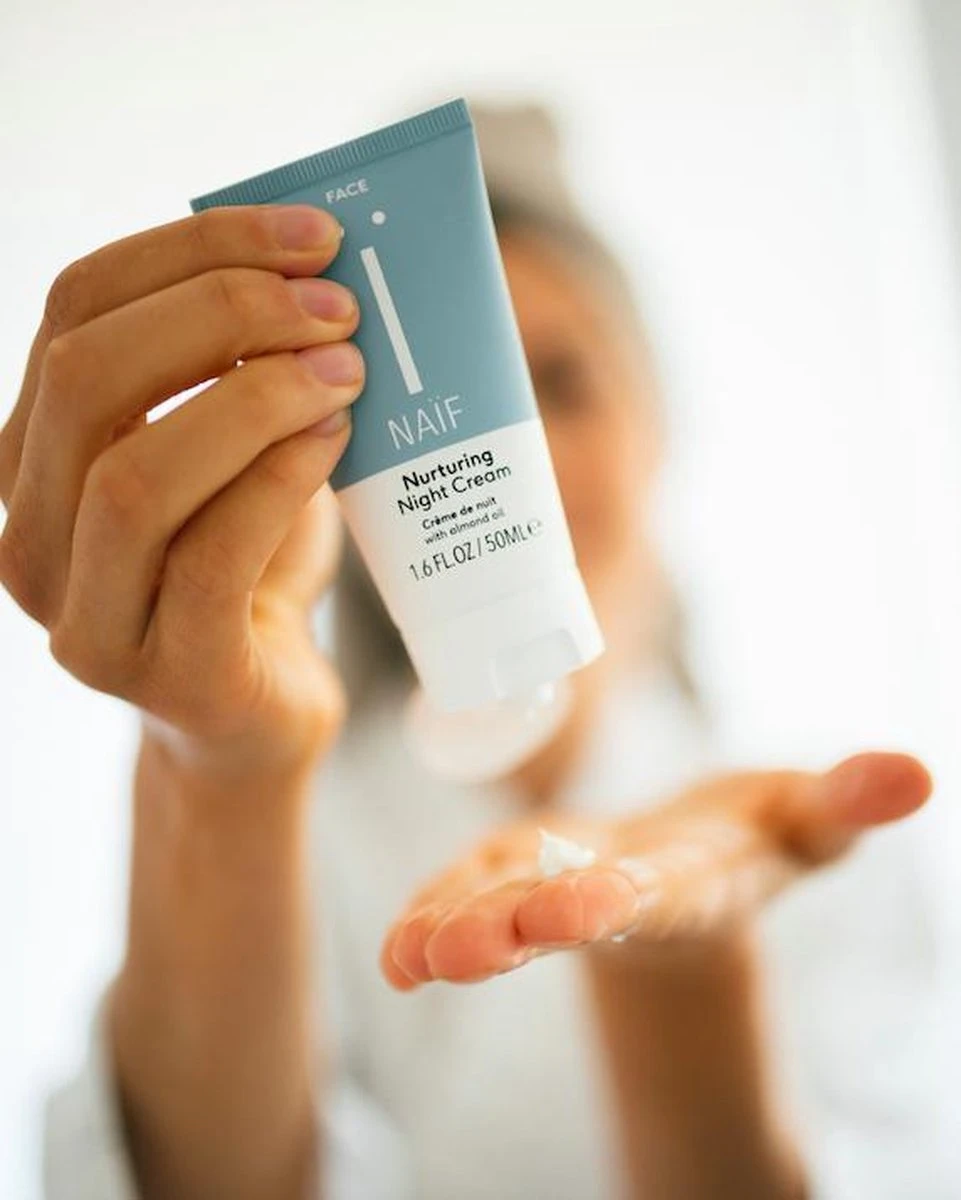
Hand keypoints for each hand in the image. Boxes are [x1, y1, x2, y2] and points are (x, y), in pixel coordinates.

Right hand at [0, 205, 362, 774]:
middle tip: (337, 308)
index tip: (312, 235)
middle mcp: (30, 529)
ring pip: (133, 475)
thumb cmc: (250, 563)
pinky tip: (334, 442)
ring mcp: (86, 615)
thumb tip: (320, 268)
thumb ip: (236, 369)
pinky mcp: (164, 674)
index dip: (192, 250)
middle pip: (89, 375)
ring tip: (346, 372)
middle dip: (223, 315)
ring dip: (252, 401)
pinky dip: (275, 482)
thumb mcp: (232, 450)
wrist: (260, 711)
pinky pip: (208, 559)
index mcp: (34, 450)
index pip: (76, 306)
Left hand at [381, 752, 930, 987]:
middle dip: (515, 928)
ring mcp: (563, 888)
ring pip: (504, 908)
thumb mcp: (806, 817)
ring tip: (405, 959)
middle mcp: (620, 897)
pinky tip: (394, 948)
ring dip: (455, 929)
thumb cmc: (756, 835)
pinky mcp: (522, 874)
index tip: (576, 908)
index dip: (616, 901)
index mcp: (692, 883)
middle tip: (461, 952)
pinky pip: (472, 893)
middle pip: (564, 914)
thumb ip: (848, 800)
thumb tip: (916, 771)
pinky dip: (433, 914)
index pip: (654, 895)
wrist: (694, 868)